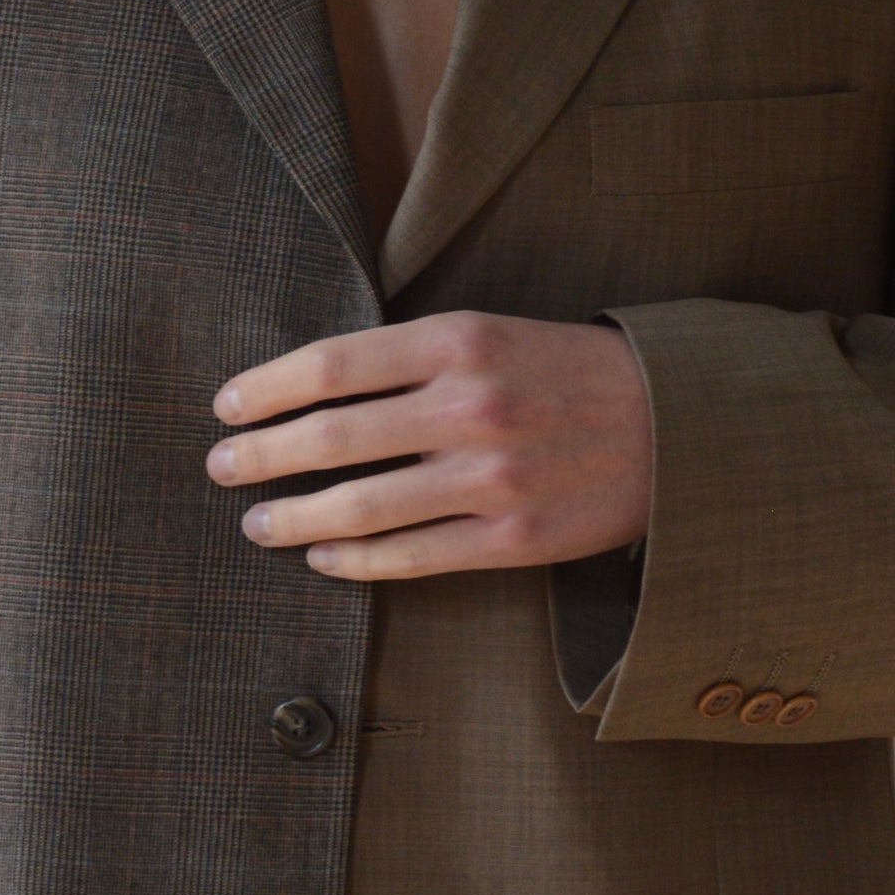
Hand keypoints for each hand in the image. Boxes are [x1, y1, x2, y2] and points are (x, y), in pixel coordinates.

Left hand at [206, 311, 651, 578]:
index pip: (332, 364)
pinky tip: (323, 558)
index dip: (265, 389)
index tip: (226, 406)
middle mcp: (471, 406)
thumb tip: (311, 388)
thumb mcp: (492, 333)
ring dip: (294, 518)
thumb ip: (411, 356)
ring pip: (362, 506)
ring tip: (257, 522)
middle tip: (219, 467)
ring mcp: (492, 478)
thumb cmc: (566, 374)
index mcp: (459, 341)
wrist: (674, 426)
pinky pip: (412, 557)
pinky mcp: (513, 538)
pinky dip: (356, 561)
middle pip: (332, 436)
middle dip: (260, 456)